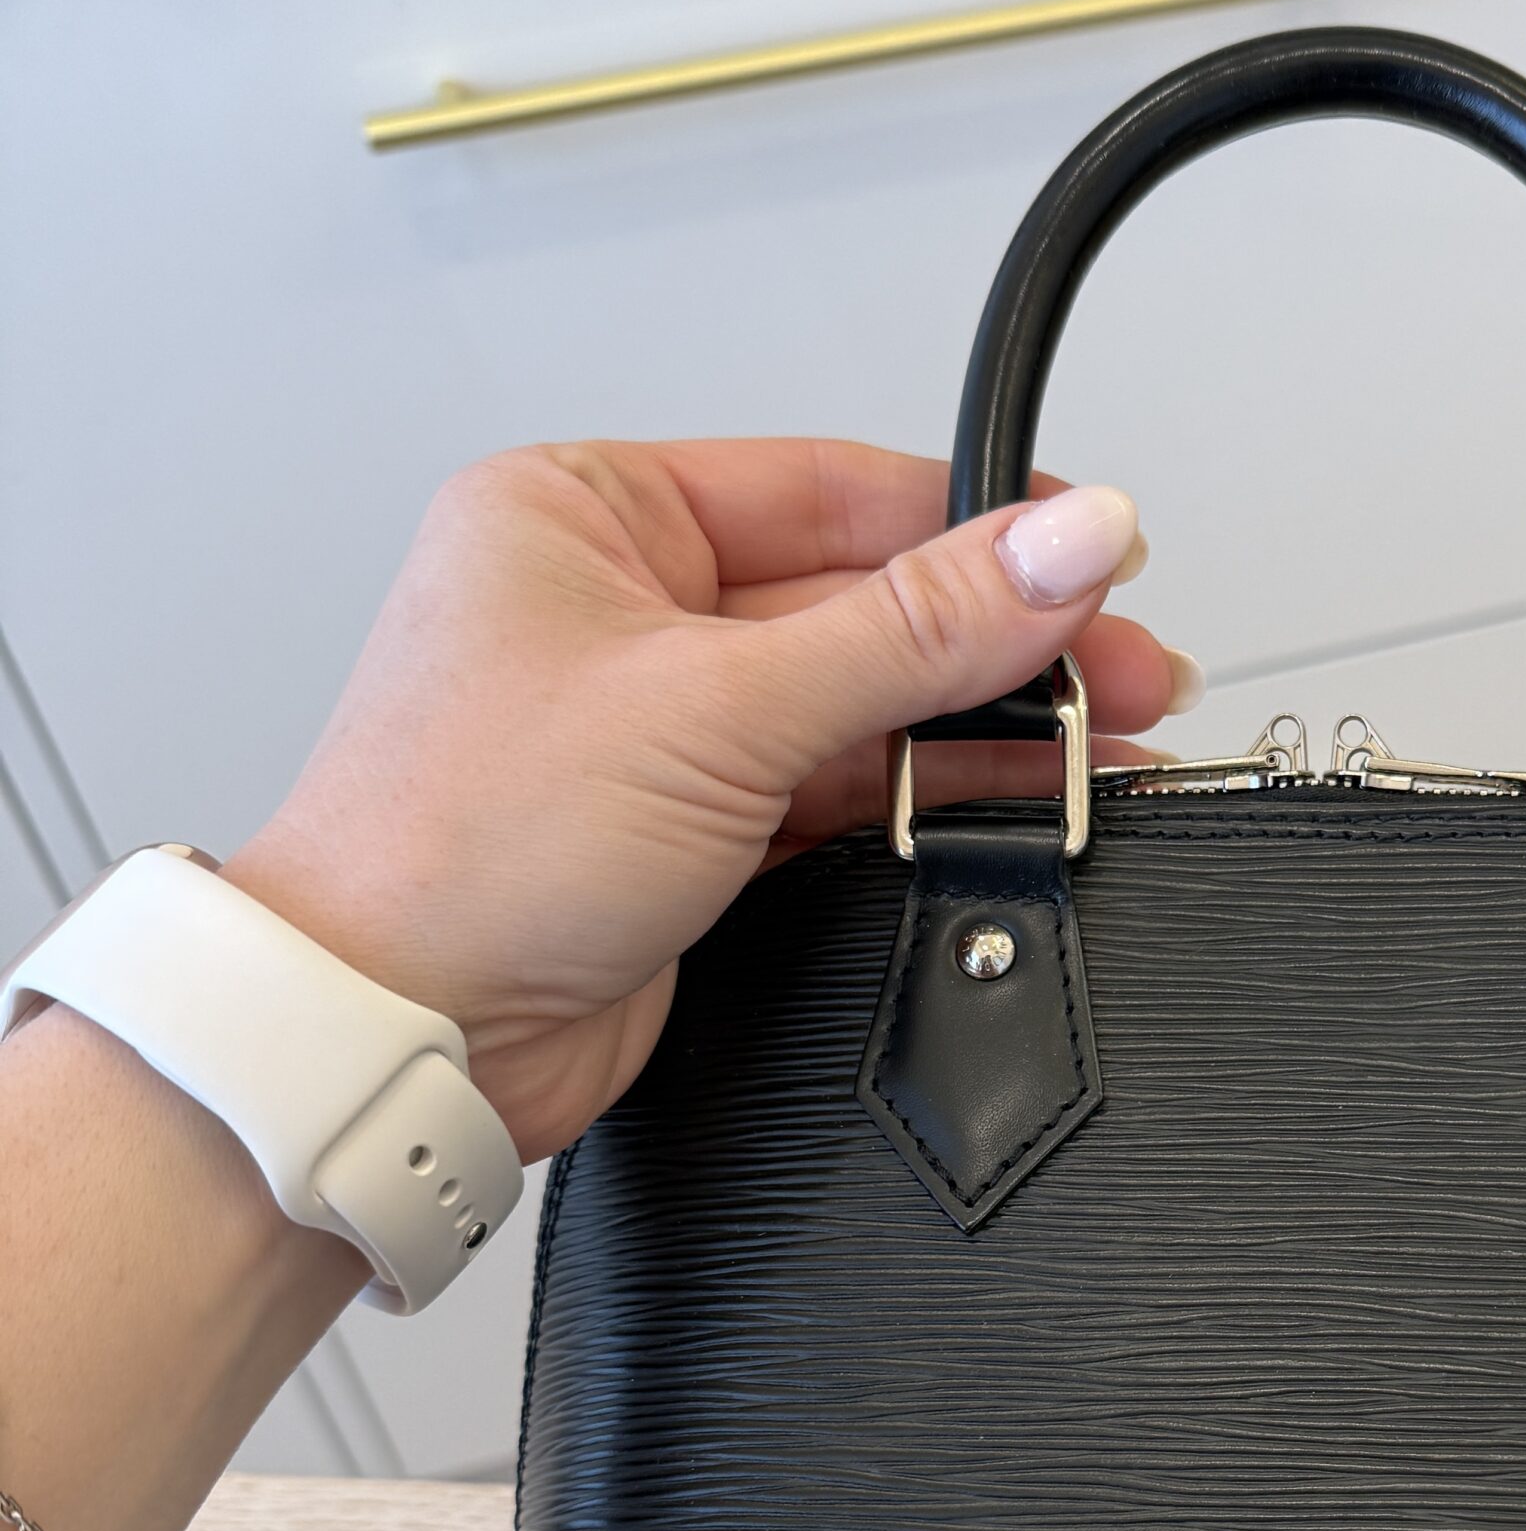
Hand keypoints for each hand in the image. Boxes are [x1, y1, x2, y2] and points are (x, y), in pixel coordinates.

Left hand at [224, 439, 1191, 1163]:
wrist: (398, 1039)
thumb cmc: (459, 852)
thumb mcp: (719, 706)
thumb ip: (914, 630)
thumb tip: (1062, 540)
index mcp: (588, 514)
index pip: (831, 490)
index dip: (978, 522)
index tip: (1093, 549)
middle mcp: (624, 611)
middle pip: (863, 602)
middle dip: (1002, 641)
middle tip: (1122, 667)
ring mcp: (664, 729)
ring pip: (863, 706)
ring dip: (981, 729)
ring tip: (1102, 744)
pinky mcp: (696, 834)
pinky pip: (843, 792)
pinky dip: (930, 801)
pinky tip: (1020, 799)